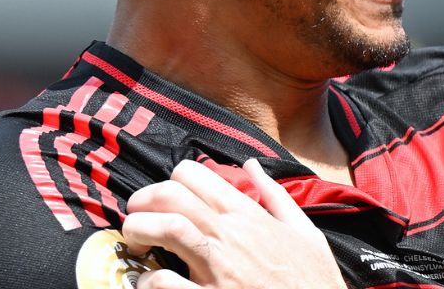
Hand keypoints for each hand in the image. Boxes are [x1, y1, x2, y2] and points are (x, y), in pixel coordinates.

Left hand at [120, 158, 345, 288]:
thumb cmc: (311, 277)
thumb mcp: (303, 229)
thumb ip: (274, 195)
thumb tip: (252, 166)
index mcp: (247, 214)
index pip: (193, 174)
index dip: (170, 181)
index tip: (165, 199)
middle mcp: (228, 234)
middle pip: (170, 195)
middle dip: (142, 201)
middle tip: (137, 217)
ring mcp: (217, 266)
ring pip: (164, 228)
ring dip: (137, 231)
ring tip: (132, 244)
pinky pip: (166, 281)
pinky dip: (148, 280)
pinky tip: (149, 282)